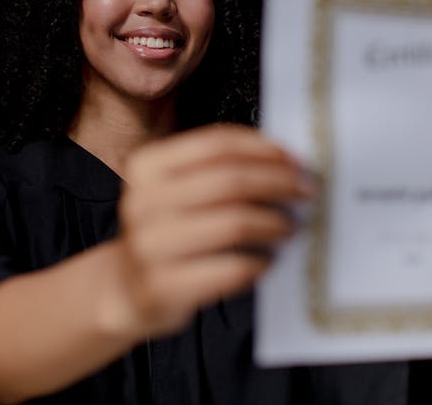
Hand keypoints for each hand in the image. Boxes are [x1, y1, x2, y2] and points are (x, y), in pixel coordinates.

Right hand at [115, 124, 314, 338]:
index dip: (262, 148)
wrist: (127, 288)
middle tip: (304, 190)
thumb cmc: (166, 230)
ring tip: (289, 226)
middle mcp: (143, 201)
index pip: (216, 143)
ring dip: (274, 222)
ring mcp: (151, 245)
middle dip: (277, 182)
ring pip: (234, 223)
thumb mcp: (174, 188)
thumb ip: (216, 168)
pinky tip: (268, 259)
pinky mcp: (165, 285)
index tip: (294, 158)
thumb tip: (284, 160)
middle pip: (229, 180)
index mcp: (146, 166)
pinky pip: (230, 268)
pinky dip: (259, 262)